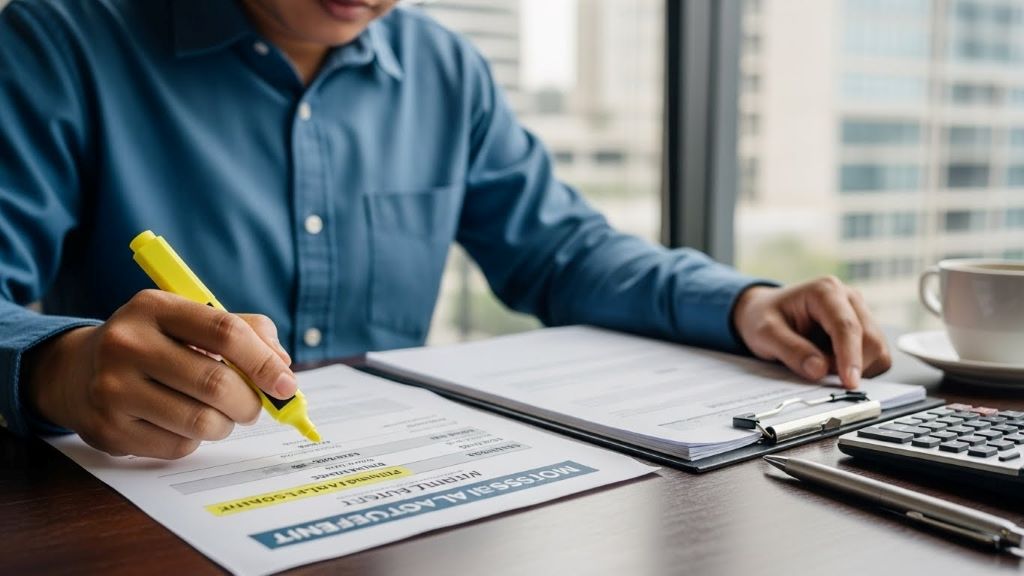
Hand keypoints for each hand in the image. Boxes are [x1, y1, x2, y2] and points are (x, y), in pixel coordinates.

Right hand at [23, 290, 293, 458]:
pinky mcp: (108, 430)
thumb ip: (246, 331)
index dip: (264, 361)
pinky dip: (195, 439)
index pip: (225, 332)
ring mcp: (112, 389)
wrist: (78, 370)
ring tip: (220, 414)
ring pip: (201, 422)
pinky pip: (178, 445)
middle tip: (254, 407)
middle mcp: (127, 344)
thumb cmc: (156, 343)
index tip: (286, 385)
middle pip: (216, 383)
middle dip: (249, 402)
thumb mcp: (191, 319)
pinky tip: (182, 423)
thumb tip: (282, 367)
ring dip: (225, 424)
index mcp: (155, 307)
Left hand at [731, 277, 891, 388]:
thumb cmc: (764, 317)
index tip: (849, 382)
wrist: (764, 312)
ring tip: (819, 362)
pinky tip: (831, 362)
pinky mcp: (865, 330)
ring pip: (877, 351)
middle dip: (850, 365)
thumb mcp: (765, 334)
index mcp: (825, 291)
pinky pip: (874, 358)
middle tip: (817, 372)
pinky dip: (856, 368)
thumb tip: (819, 370)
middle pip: (871, 340)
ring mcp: (860, 314)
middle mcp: (849, 298)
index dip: (850, 357)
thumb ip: (791, 350)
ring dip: (854, 368)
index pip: (847, 326)